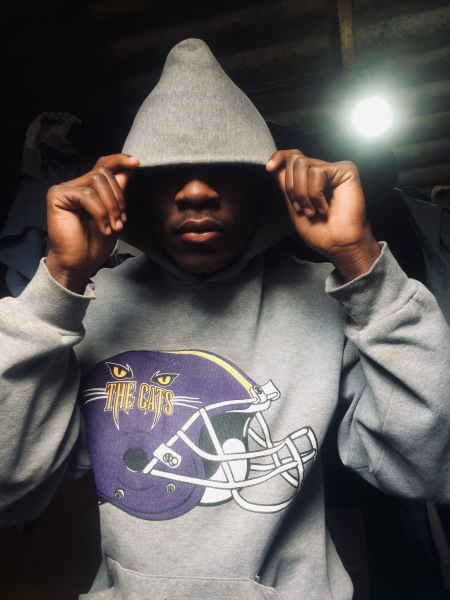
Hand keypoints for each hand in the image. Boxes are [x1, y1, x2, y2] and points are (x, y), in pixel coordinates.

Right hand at [46, 154, 139, 292]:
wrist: (79, 264)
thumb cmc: (95, 243)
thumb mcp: (114, 214)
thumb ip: (118, 191)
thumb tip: (128, 168)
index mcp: (89, 188)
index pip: (103, 165)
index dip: (119, 160)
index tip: (136, 163)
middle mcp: (76, 185)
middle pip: (104, 173)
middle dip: (119, 198)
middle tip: (121, 222)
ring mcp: (65, 189)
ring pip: (97, 181)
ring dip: (111, 206)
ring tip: (113, 226)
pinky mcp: (57, 196)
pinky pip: (87, 195)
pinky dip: (100, 213)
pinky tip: (103, 228)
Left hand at [266, 150, 380, 280]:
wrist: (337, 244)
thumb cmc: (319, 231)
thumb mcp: (293, 207)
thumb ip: (285, 186)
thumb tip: (273, 166)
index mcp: (309, 178)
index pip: (292, 156)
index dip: (279, 157)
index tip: (268, 168)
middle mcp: (322, 170)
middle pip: (294, 160)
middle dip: (291, 187)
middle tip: (301, 208)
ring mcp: (334, 169)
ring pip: (302, 165)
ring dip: (302, 193)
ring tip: (312, 210)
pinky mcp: (346, 170)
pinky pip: (317, 173)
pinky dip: (315, 194)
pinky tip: (324, 208)